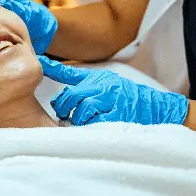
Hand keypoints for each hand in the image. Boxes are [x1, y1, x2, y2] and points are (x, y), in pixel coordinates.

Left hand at [39, 57, 189, 125]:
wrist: (158, 108)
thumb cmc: (128, 96)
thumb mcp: (105, 81)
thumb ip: (78, 79)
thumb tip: (50, 68)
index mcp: (99, 78)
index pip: (69, 75)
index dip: (52, 70)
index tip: (38, 66)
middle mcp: (104, 87)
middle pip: (71, 97)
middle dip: (63, 108)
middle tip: (63, 115)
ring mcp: (111, 102)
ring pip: (81, 112)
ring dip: (77, 121)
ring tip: (80, 123)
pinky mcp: (117, 117)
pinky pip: (94, 124)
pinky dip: (89, 128)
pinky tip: (92, 128)